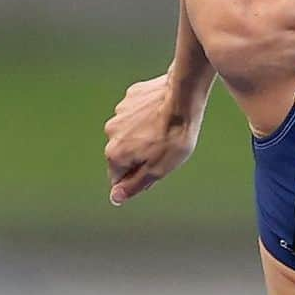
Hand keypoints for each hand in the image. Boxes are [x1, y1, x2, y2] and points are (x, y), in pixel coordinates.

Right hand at [104, 73, 200, 204]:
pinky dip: (147, 118)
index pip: (118, 178)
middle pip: (124, 154)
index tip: (156, 170)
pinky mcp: (130, 97)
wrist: (184, 97)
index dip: (138, 178)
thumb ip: (134, 185)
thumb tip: (115, 198)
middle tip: (164, 152)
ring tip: (165, 131)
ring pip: (130, 133)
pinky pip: (136, 114)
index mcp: (115, 153)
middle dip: (140, 156)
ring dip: (143, 136)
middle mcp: (111, 132)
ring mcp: (119, 112)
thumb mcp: (157, 170)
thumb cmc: (174, 137)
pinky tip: (163, 115)